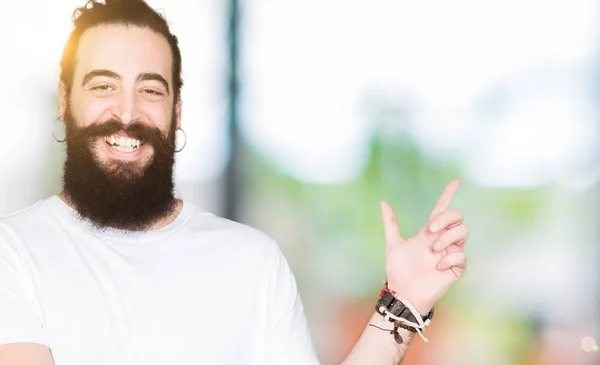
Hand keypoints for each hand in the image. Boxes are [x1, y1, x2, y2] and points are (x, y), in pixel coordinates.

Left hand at [380, 179, 467, 314]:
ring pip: (463, 232)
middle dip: (446, 219)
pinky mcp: (456, 267)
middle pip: (457, 216)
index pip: (442, 209)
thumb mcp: (393, 244)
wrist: (404, 292)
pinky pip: (461, 255)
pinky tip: (437, 267)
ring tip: (433, 251)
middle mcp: (442, 239)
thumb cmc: (398, 271)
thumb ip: (390, 223)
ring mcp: (450, 252)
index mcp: (429, 232)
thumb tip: (383, 202)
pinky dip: (448, 259)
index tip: (456, 180)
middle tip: (430, 231)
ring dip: (447, 238)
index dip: (449, 194)